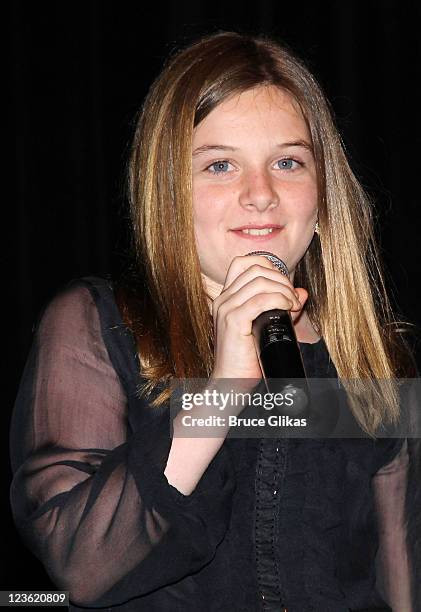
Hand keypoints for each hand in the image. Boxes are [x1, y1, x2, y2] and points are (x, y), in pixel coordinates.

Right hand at [211, 254, 307, 380]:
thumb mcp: (267, 326)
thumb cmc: (248, 358)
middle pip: (255, 268)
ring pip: (259, 281)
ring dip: (283, 290)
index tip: (284, 287)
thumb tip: (302, 293)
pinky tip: (287, 308)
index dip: (269, 267)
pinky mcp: (233, 321)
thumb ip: (282, 307)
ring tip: (293, 306)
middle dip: (281, 279)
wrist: (232, 382)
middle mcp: (223, 299)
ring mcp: (226, 309)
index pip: (244, 263)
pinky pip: (260, 300)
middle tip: (293, 299)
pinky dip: (279, 300)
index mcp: (227, 297)